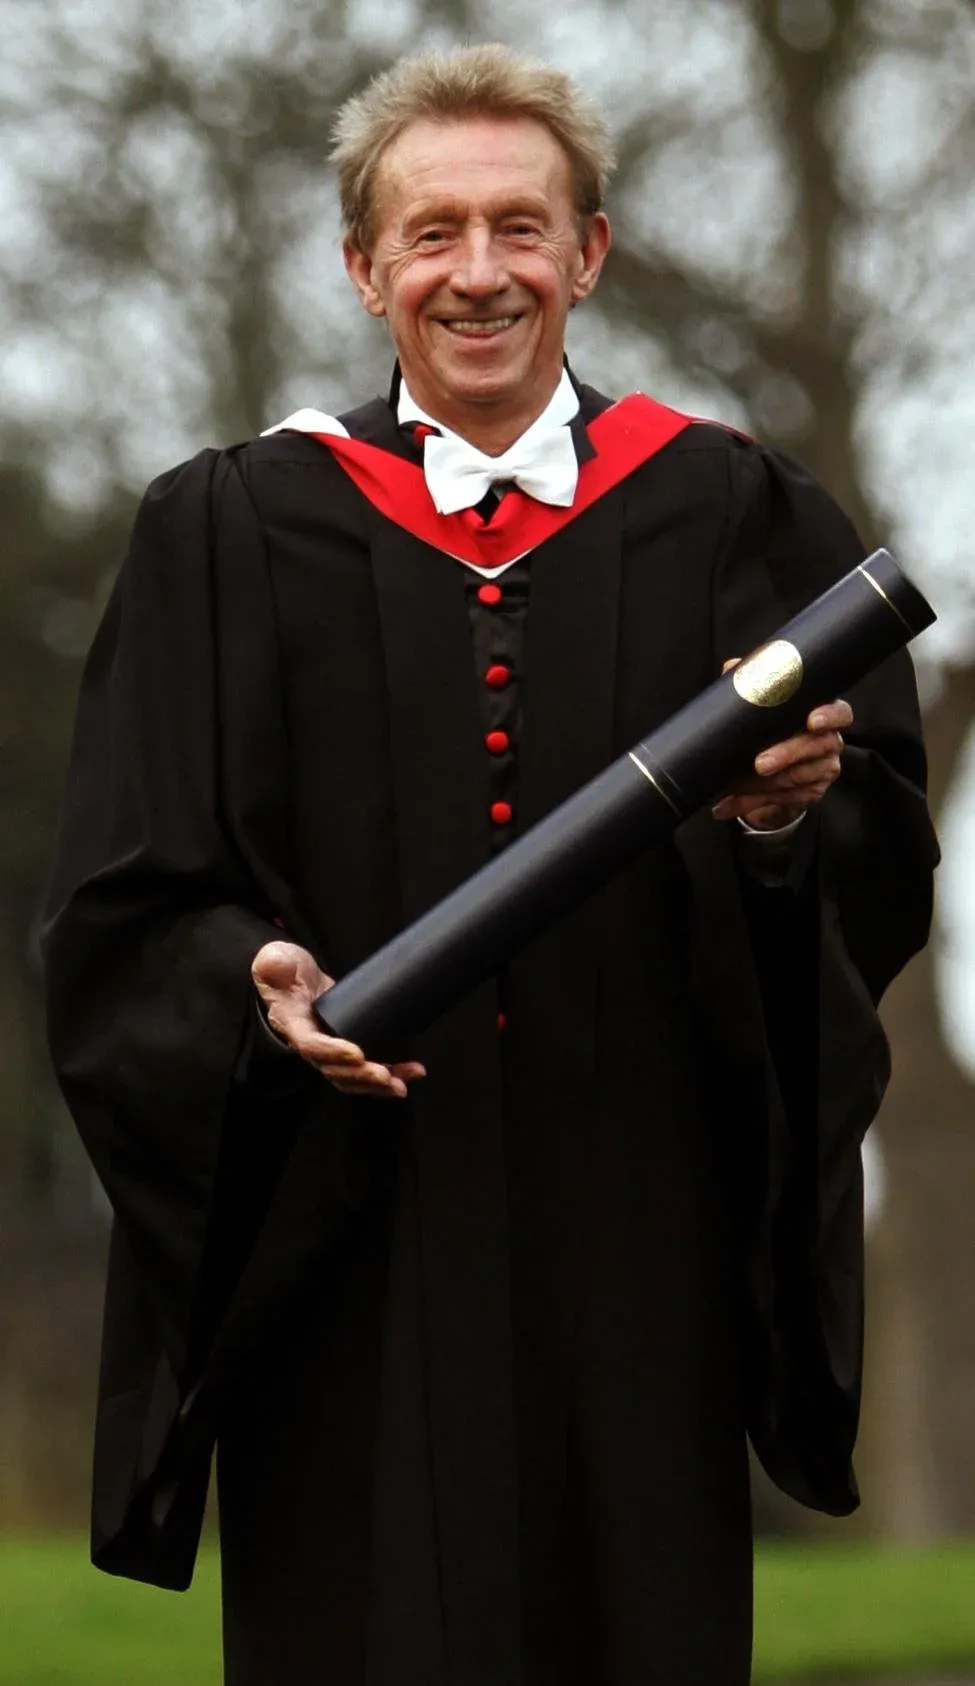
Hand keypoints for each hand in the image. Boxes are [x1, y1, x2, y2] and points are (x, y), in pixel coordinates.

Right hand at [251, 940, 425, 1099]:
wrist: (293, 976)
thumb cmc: (284, 970)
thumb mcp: (275, 961)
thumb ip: (273, 963)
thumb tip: (273, 965)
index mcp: (293, 1025)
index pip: (312, 1046)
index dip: (333, 1053)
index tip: (358, 1053)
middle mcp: (311, 1044)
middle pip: (335, 1071)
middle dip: (362, 1076)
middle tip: (386, 1076)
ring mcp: (329, 1048)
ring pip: (352, 1077)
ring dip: (378, 1084)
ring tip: (402, 1083)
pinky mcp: (346, 1045)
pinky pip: (365, 1068)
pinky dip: (389, 1073)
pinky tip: (410, 1073)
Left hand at [712, 659, 852, 830]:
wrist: (766, 766)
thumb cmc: (770, 726)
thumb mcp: (762, 704)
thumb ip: (751, 683)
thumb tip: (732, 667)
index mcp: (823, 713)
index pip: (840, 712)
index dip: (830, 716)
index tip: (812, 721)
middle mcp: (830, 741)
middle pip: (818, 747)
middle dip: (787, 755)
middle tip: (760, 764)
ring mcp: (824, 769)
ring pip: (797, 778)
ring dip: (762, 784)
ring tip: (733, 786)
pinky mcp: (811, 793)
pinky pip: (783, 799)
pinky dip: (751, 803)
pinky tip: (727, 805)